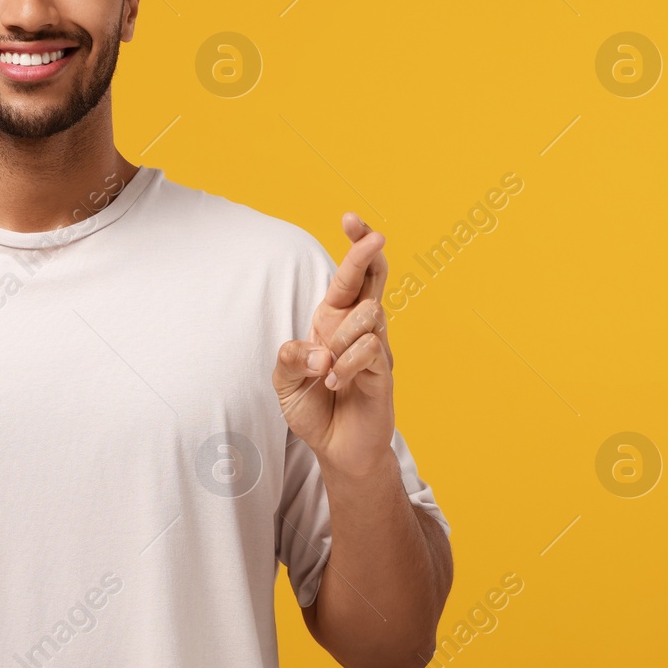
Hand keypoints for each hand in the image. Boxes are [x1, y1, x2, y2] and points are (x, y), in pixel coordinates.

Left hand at [271, 213, 395, 477]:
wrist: (336, 450)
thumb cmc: (313, 409)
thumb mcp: (284, 383)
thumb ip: (289, 359)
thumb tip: (318, 349)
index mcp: (332, 321)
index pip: (350, 275)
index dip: (355, 245)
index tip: (351, 218)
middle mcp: (357, 329)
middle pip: (372, 278)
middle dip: (368, 252)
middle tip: (374, 237)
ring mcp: (375, 348)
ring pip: (370, 314)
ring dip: (341, 338)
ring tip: (325, 370)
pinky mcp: (384, 372)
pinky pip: (368, 351)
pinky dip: (345, 366)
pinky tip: (333, 384)